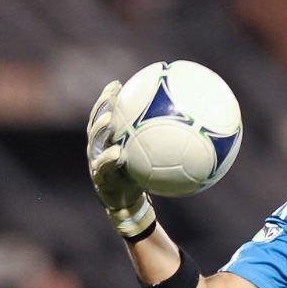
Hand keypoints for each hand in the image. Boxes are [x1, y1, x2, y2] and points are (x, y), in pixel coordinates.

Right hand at [86, 80, 154, 237]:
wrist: (128, 203)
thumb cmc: (143, 178)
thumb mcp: (153, 159)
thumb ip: (163, 143)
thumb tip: (191, 128)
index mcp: (110, 140)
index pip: (107, 114)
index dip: (108, 98)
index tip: (117, 84)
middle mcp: (99, 148)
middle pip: (97, 124)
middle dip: (102, 108)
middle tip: (112, 98)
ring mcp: (97, 162)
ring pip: (95, 143)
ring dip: (101, 130)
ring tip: (109, 121)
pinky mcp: (100, 178)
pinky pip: (103, 167)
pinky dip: (109, 159)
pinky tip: (118, 153)